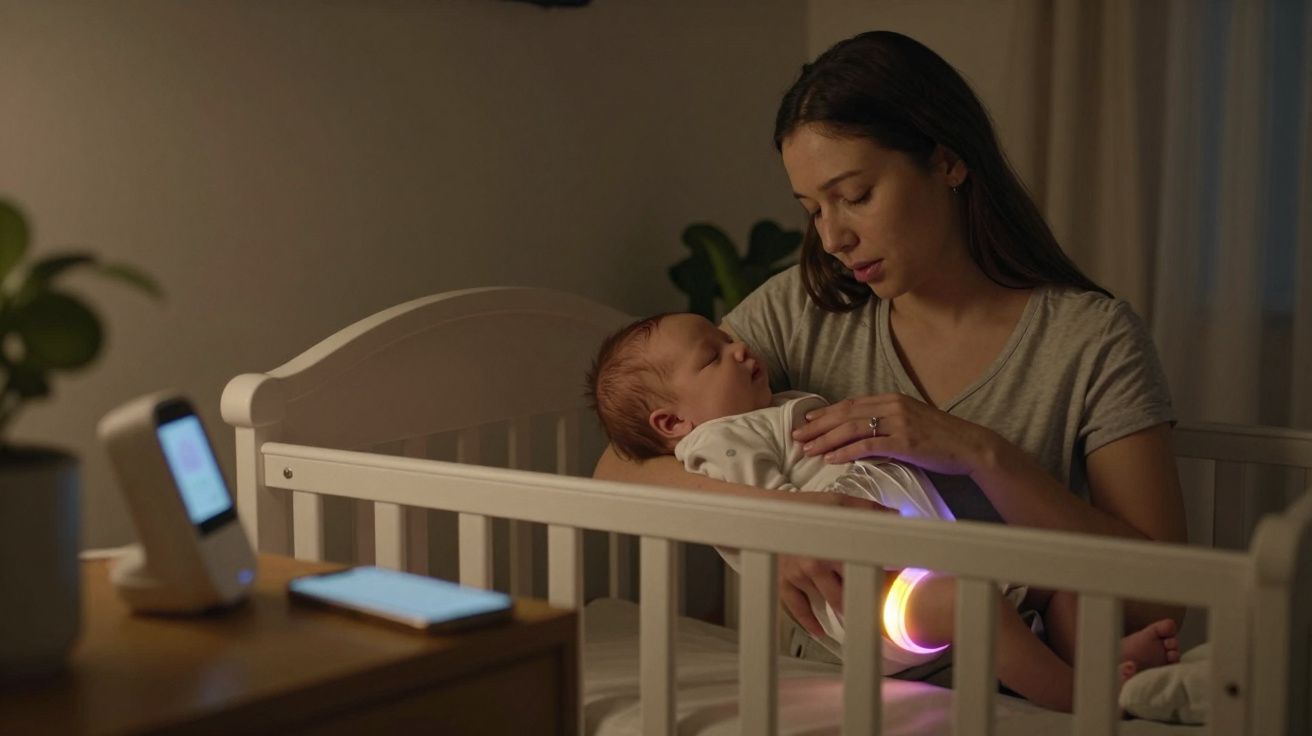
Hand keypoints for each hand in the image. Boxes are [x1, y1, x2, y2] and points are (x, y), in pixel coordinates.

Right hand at [774, 492, 894, 635]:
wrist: (768, 511)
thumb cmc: (805, 506)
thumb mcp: (839, 502)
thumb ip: (869, 510)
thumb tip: (897, 517)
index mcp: (833, 545)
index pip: (866, 565)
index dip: (884, 575)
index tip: (896, 584)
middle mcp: (817, 564)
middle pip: (849, 590)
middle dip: (865, 598)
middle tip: (879, 608)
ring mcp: (800, 576)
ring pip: (828, 601)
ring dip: (843, 610)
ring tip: (858, 619)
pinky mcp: (784, 582)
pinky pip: (797, 608)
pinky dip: (809, 621)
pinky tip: (821, 631)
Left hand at [792, 393, 997, 476]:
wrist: (970, 446)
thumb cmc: (941, 437)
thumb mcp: (912, 420)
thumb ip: (888, 421)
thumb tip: (862, 430)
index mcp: (892, 399)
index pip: (851, 404)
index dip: (826, 413)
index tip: (807, 421)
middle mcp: (892, 406)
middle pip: (846, 414)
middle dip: (818, 425)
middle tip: (797, 435)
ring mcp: (898, 423)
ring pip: (852, 428)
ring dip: (826, 439)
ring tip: (808, 449)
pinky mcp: (904, 442)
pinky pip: (867, 446)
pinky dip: (846, 452)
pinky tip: (831, 458)